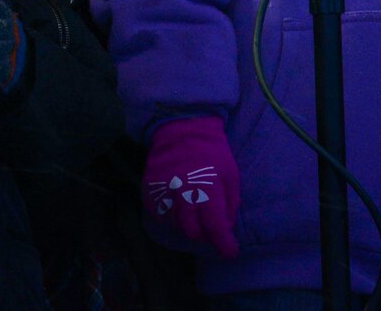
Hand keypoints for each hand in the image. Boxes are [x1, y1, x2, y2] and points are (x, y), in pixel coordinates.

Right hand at [142, 116, 240, 257]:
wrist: (181, 128)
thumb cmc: (212, 152)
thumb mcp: (230, 174)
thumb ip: (230, 203)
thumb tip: (226, 227)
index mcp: (208, 189)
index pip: (216, 227)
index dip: (224, 244)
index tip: (230, 252)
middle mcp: (184, 194)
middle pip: (193, 232)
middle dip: (204, 234)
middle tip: (209, 226)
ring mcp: (164, 193)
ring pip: (176, 226)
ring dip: (187, 224)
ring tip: (193, 209)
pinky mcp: (150, 191)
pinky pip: (160, 216)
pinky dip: (170, 215)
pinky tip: (177, 204)